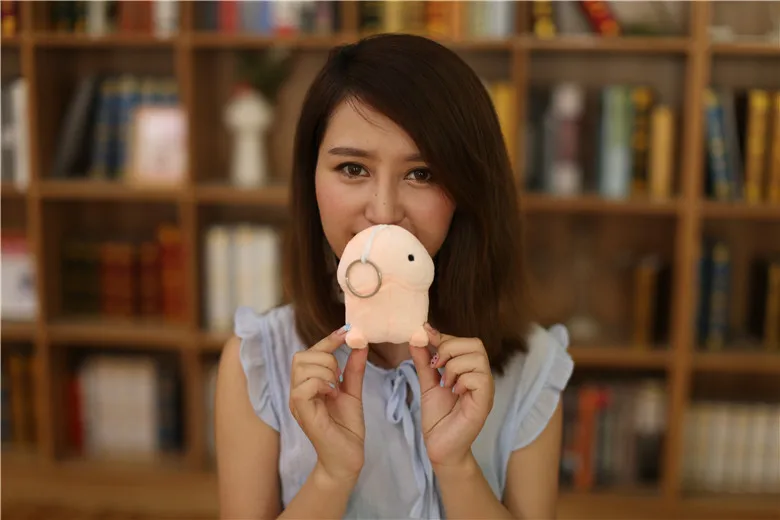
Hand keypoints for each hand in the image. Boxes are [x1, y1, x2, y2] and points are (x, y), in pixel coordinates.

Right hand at [289, 326, 368, 483]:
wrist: (347, 458)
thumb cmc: (346, 428)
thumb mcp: (353, 392)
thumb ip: (354, 369)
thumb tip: (360, 345)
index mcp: (307, 385)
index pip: (310, 353)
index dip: (327, 340)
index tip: (346, 332)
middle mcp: (298, 391)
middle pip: (301, 355)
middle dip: (326, 358)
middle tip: (339, 377)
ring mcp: (297, 402)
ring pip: (302, 367)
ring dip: (325, 371)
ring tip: (336, 388)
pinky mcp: (301, 412)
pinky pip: (303, 386)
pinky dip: (321, 384)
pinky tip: (332, 394)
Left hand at [409, 324, 494, 470]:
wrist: (440, 446)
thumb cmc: (438, 418)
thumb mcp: (428, 384)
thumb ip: (424, 362)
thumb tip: (416, 339)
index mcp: (469, 370)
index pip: (465, 341)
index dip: (445, 336)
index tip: (426, 334)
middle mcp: (480, 376)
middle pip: (475, 344)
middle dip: (450, 348)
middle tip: (436, 365)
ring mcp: (485, 388)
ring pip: (477, 358)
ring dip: (455, 366)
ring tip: (445, 383)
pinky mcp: (485, 401)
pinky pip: (479, 377)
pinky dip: (462, 380)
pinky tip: (454, 392)